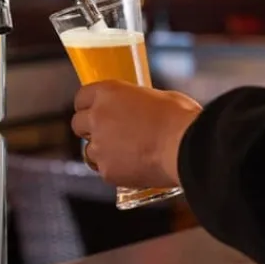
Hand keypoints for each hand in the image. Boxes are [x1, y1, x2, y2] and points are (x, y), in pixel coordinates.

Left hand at [72, 80, 200, 188]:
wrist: (187, 149)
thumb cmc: (179, 119)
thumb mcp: (159, 96)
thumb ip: (137, 101)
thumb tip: (138, 106)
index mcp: (108, 93)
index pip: (81, 97)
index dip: (88, 105)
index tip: (94, 110)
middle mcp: (97, 117)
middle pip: (78, 123)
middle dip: (89, 128)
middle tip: (109, 132)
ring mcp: (99, 146)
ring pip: (89, 150)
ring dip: (102, 151)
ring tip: (127, 153)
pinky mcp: (106, 170)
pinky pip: (104, 169)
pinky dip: (115, 169)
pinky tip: (134, 167)